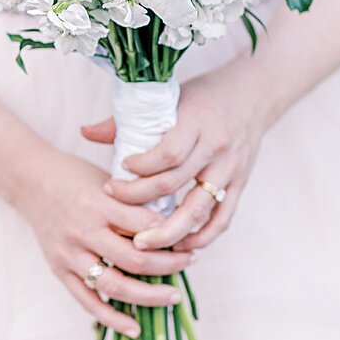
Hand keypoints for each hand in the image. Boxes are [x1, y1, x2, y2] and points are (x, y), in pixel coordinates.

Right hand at [13, 148, 197, 337]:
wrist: (30, 181)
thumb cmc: (74, 176)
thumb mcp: (107, 178)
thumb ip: (134, 202)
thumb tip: (174, 223)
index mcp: (98, 202)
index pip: (144, 225)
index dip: (171, 234)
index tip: (189, 237)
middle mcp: (83, 230)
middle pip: (134, 259)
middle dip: (169, 265)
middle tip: (190, 262)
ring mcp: (69, 254)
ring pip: (114, 285)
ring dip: (149, 295)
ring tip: (173, 296)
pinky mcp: (59, 270)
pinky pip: (87, 301)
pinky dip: (112, 319)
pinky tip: (135, 327)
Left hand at [80, 65, 268, 255]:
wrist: (253, 94)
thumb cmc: (204, 95)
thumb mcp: (169, 97)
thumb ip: (129, 120)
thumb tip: (85, 133)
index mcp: (196, 120)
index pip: (168, 152)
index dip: (141, 169)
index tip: (119, 174)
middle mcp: (215, 146)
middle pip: (176, 184)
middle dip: (140, 203)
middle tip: (115, 215)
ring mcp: (230, 168)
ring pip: (199, 209)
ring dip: (169, 232)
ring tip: (143, 244)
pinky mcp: (241, 183)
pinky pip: (222, 218)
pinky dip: (201, 236)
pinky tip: (180, 245)